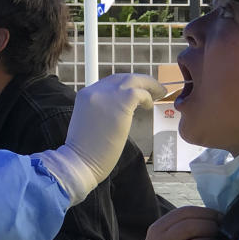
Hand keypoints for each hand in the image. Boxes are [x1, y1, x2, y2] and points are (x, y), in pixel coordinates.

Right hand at [33, 73, 163, 204]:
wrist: (79, 162)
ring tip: (159, 93)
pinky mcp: (121, 102)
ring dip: (149, 85)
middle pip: (121, 78)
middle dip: (139, 82)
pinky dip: (148, 97)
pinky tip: (149, 106)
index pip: (108, 83)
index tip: (135, 91)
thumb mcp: (88, 123)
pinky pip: (140, 93)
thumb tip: (118, 113)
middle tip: (152, 89)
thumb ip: (100, 112)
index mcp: (85, 95)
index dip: (123, 86)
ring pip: (133, 80)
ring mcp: (108, 95)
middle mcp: (95, 90)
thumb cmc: (84, 153)